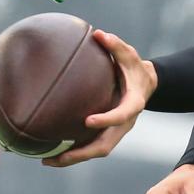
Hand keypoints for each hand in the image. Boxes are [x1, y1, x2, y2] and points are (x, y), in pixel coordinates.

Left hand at [42, 30, 156, 166]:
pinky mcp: (107, 133)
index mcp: (133, 104)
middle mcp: (124, 124)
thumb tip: (99, 33)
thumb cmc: (135, 68)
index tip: (88, 121)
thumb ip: (117, 46)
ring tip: (46, 160)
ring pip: (96, 151)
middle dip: (81, 154)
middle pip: (104, 146)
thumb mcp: (130, 55)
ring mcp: (115, 131)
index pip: (121, 116)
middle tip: (56, 156)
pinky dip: (73, 151)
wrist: (146, 84)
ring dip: (72, 158)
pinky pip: (90, 146)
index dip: (106, 120)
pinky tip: (51, 151)